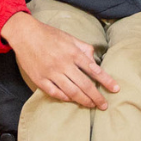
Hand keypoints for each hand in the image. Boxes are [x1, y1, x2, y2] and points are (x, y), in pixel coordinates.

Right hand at [2, 11, 118, 108]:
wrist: (25, 34)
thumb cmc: (48, 34)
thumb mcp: (69, 37)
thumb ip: (83, 48)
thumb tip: (95, 59)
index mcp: (73, 53)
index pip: (94, 70)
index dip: (106, 81)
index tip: (115, 89)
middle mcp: (63, 64)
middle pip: (84, 85)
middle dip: (96, 97)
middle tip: (104, 105)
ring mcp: (51, 73)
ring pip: (71, 92)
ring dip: (83, 100)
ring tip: (91, 105)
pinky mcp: (40, 79)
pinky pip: (55, 93)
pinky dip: (65, 98)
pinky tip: (71, 100)